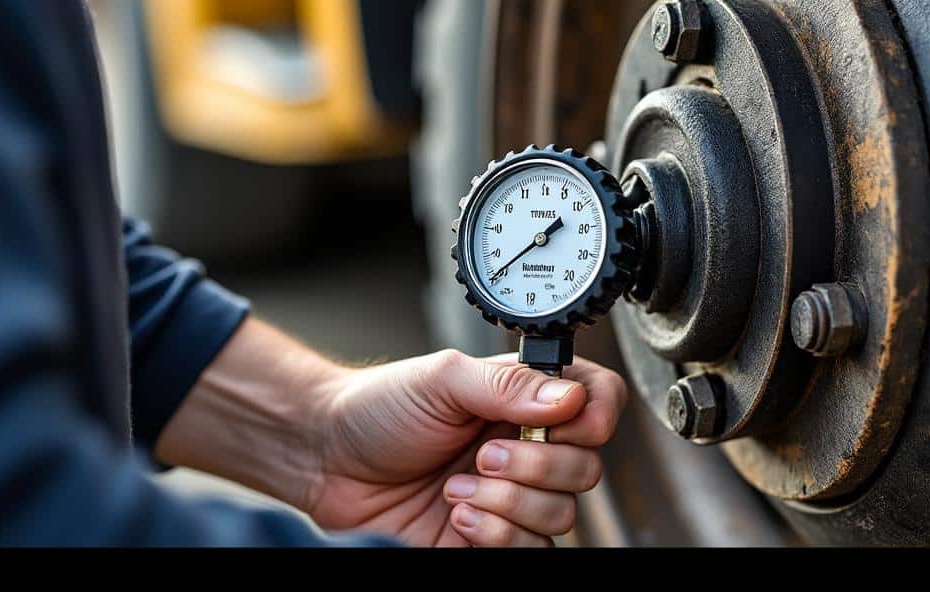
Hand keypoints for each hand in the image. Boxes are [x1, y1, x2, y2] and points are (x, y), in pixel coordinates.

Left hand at [307, 349, 627, 546]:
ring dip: (508, 503)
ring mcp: (515, 497)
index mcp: (529, 399)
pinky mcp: (493, 540)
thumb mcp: (443, 379)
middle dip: (536, 466)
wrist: (327, 460)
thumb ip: (508, 384)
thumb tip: (569, 395)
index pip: (602, 402)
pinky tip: (456, 516)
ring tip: (458, 487)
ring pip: (562, 515)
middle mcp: (531, 447)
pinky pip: (530, 550)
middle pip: (588, 468)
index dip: (595, 415)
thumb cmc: (379, 409)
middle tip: (484, 455)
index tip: (560, 421)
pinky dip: (495, 535)